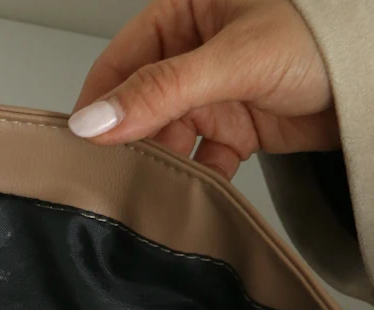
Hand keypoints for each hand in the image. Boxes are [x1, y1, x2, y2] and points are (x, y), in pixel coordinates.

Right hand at [69, 0, 338, 177]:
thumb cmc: (326, 35)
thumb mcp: (233, 58)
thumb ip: (160, 91)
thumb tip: (95, 120)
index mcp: (187, 13)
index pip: (121, 62)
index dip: (98, 102)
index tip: (79, 144)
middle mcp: (195, 53)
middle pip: (139, 106)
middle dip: (128, 143)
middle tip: (110, 177)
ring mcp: (215, 93)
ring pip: (168, 138)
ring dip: (161, 166)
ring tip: (150, 191)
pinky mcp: (237, 128)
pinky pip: (202, 160)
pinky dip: (196, 181)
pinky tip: (190, 195)